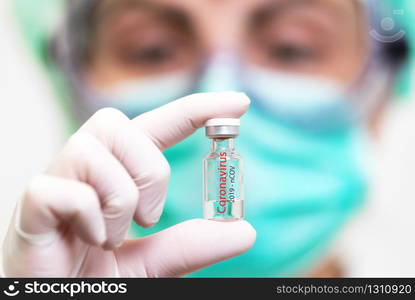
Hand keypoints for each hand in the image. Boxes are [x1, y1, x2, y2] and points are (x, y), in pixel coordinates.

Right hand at [2, 92, 254, 276]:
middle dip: (150, 171)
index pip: (158, 126)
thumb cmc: (96, 281)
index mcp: (114, 174)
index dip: (197, 109)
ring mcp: (55, 183)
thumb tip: (244, 232)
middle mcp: (83, 169)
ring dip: (120, 200)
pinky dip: (91, 218)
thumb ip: (191, 245)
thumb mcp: (154, 262)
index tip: (239, 103)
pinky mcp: (31, 206)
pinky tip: (89, 239)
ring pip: (93, 149)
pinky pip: (65, 190)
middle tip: (148, 218)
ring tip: (111, 237)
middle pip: (120, 125)